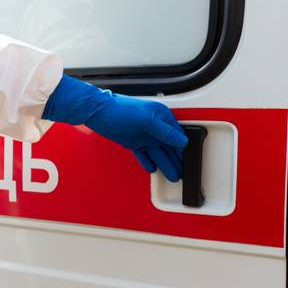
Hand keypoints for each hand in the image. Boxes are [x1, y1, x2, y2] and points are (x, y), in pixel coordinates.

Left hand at [43, 75, 187, 181]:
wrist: (97, 112)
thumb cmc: (121, 111)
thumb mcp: (146, 120)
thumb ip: (164, 131)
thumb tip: (181, 141)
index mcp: (162, 118)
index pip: (178, 136)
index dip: (183, 150)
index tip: (189, 161)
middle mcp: (155, 127)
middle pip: (169, 147)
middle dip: (176, 161)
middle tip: (183, 174)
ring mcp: (144, 135)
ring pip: (158, 153)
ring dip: (165, 165)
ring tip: (173, 176)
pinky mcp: (133, 142)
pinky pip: (143, 154)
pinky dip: (148, 162)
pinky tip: (153, 169)